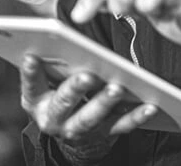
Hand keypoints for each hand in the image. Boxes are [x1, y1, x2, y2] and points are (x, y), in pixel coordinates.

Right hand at [20, 55, 157, 149]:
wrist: (75, 141)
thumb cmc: (62, 98)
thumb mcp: (48, 85)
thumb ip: (50, 66)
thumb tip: (54, 39)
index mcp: (37, 102)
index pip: (31, 86)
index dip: (30, 73)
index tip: (32, 56)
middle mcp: (54, 119)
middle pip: (63, 103)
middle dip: (75, 88)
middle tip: (87, 75)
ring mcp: (78, 129)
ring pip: (91, 117)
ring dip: (104, 101)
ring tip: (117, 88)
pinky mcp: (104, 134)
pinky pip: (121, 125)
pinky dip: (136, 116)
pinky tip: (149, 105)